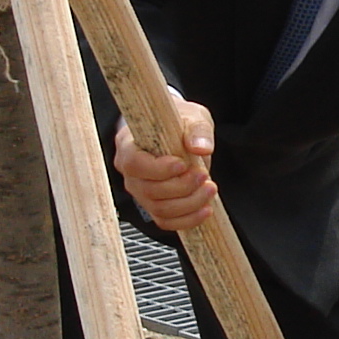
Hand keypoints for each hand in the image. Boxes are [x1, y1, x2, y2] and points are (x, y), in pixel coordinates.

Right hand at [113, 95, 218, 231]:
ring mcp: (141, 194)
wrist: (181, 136)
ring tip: (210, 189)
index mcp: (129, 146)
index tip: (183, 164)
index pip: (134, 164)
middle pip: (150, 191)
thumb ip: (197, 129)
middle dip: (182, 187)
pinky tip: (206, 208)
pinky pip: (167, 222)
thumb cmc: (179, 124)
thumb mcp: (191, 117)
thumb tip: (201, 147)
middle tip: (204, 175)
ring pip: (160, 209)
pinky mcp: (155, 207)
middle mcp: (131, 174)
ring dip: (190, 203)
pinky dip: (188, 219)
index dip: (159, 169)